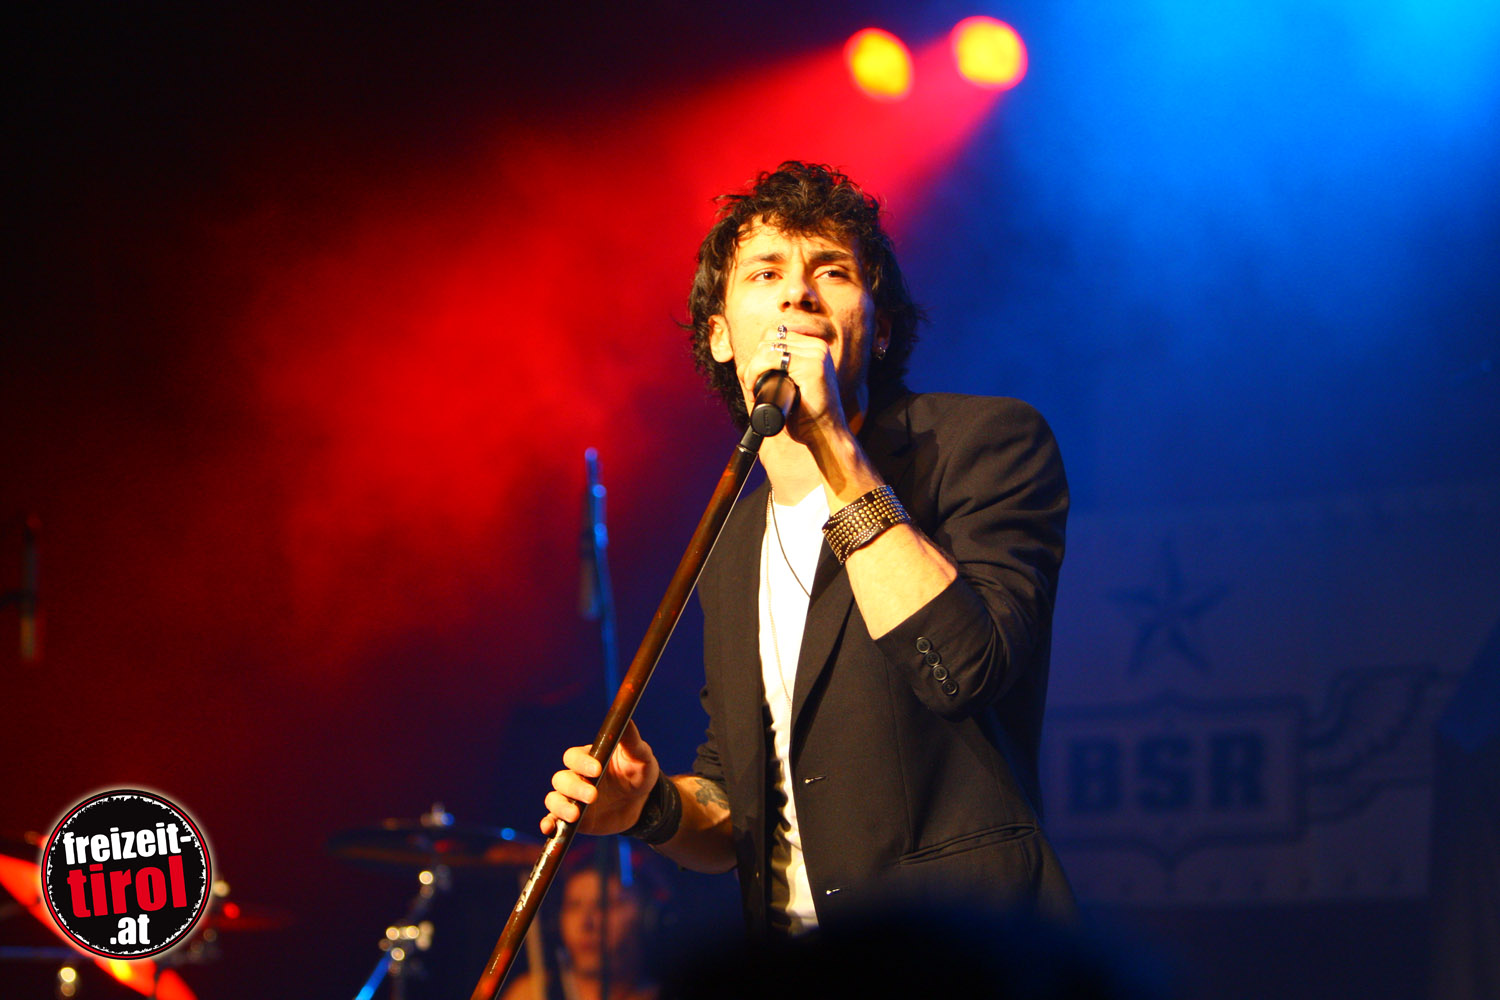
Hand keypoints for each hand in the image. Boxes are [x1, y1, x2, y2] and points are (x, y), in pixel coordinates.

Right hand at [541, 720, 660, 836]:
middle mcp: (576, 777)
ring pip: (554, 799)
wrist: (644, 802)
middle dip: (574, 788)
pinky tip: (549, 829)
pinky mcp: (575, 819)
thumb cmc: (640, 772)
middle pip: (561, 779)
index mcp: (588, 758)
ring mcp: (573, 799)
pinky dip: (549, 824)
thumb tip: (626, 717)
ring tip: (575, 815)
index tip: (598, 770)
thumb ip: (631, 740)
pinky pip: (554, 820)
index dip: (582, 762)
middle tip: (593, 796)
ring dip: (560, 807)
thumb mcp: (640, 756)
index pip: (573, 757)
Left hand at [747, 326, 848, 444]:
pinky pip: (771, 356)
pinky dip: (755, 370)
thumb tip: (741, 366)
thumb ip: (768, 373)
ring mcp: (816, 354)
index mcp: (814, 347)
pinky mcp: (812, 366)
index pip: (775, 335)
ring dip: (752, 368)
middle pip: (768, 338)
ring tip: (752, 388)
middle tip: (751, 387)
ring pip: (766, 347)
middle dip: (753, 362)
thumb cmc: (805, 416)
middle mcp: (817, 346)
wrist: (824, 435)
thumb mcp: (785, 388)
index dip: (758, 355)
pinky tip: (754, 386)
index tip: (754, 379)